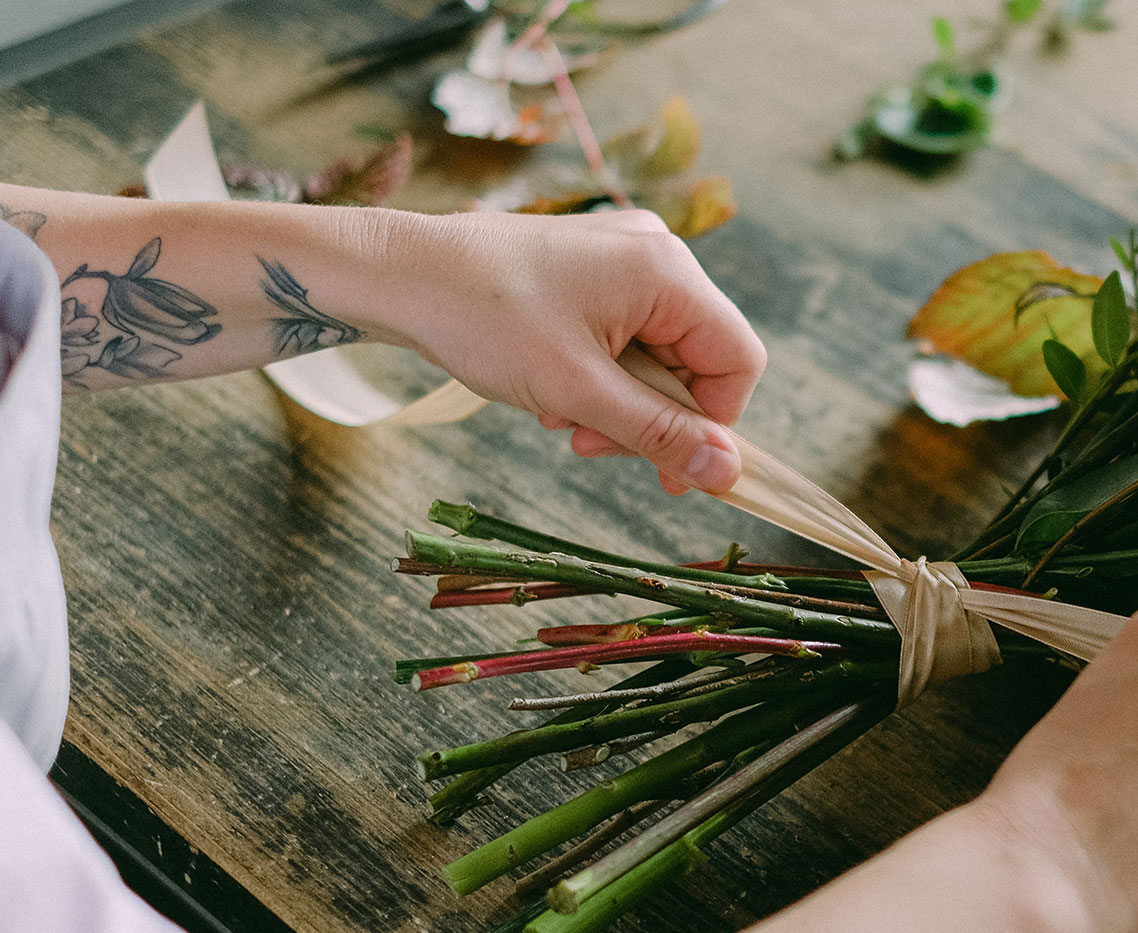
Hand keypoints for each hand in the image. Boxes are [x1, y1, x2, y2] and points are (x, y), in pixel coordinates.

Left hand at [377, 209, 764, 493]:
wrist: (400, 273)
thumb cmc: (483, 319)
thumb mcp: (578, 391)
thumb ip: (658, 434)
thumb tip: (728, 475)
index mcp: (667, 271)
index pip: (737, 361)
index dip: (711, 424)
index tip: (666, 469)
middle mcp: (656, 252)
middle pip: (697, 360)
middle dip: (649, 414)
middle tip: (590, 444)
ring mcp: (623, 255)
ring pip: (657, 354)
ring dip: (618, 401)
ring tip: (561, 413)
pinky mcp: (593, 267)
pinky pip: (625, 335)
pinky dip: (598, 374)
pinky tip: (552, 388)